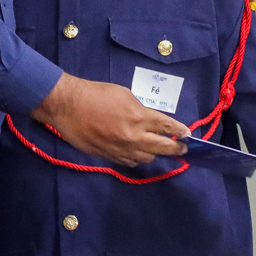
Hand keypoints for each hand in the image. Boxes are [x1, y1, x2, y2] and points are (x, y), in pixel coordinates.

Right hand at [32, 73, 187, 165]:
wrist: (68, 107)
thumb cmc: (95, 94)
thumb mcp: (124, 94)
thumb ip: (140, 110)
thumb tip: (149, 121)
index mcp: (139, 117)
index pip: (167, 127)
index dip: (180, 131)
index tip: (187, 135)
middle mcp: (133, 137)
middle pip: (162, 147)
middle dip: (176, 148)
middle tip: (182, 149)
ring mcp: (121, 149)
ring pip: (146, 158)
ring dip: (153, 152)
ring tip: (156, 148)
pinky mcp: (109, 157)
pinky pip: (130, 162)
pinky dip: (136, 157)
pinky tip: (137, 152)